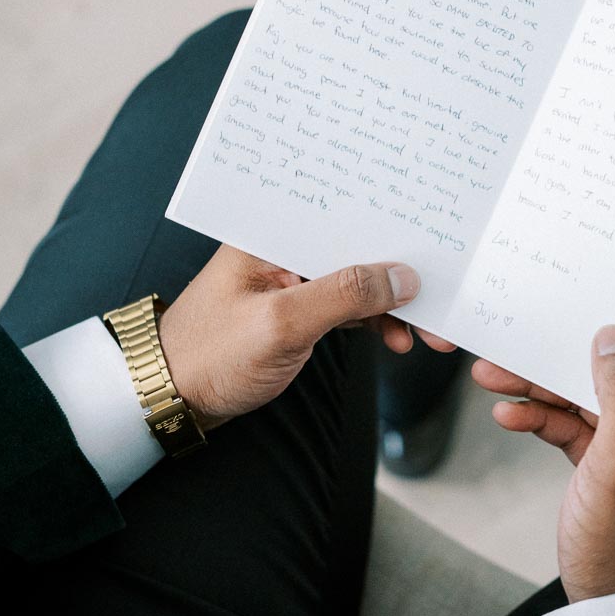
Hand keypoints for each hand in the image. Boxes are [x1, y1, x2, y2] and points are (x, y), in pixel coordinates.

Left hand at [157, 245, 451, 428]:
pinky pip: (347, 306)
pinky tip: (397, 340)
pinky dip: (374, 322)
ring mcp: (290, 278)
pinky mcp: (296, 308)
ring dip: (395, 305)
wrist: (168, 398)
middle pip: (358, 247)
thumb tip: (401, 276)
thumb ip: (342, 296)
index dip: (394, 229)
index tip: (438, 245)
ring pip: (357, 279)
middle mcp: (283, 247)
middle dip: (403, 273)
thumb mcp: (281, 326)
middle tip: (446, 299)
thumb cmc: (210, 356)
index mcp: (272, 232)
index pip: (345, 217)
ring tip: (432, 332)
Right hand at [472, 325, 614, 601]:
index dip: (607, 334)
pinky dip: (539, 422)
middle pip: (603, 379)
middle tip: (507, 347)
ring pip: (580, 403)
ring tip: (490, 377)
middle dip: (553, 363)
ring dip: (537, 391)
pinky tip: (508, 416)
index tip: (567, 309)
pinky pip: (569, 432)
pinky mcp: (604, 471)